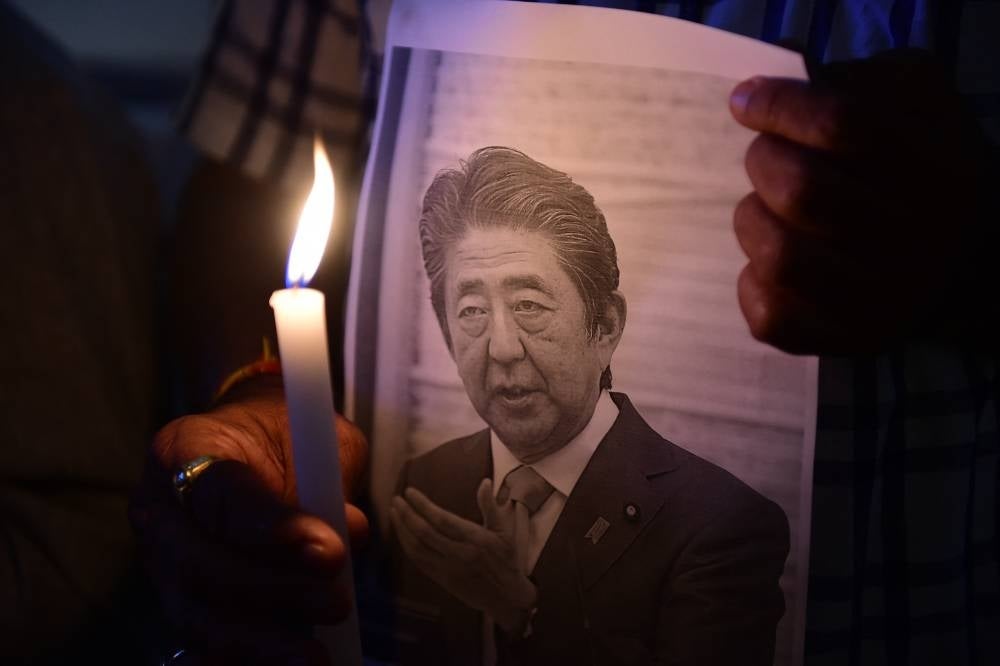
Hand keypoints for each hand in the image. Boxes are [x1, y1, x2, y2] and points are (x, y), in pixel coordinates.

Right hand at [129, 379, 368, 664]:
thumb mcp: (313, 437)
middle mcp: (157, 507)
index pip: (218, 493)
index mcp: (186, 447)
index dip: (270, 528)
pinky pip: (200, 639)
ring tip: (316, 654)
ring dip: (259, 639)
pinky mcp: (176, 598)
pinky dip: (241, 656)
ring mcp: (157, 560)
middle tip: (336, 602)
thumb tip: (349, 533)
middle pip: (197, 565)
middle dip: (271, 592)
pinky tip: (282, 664)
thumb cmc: (283, 435)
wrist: (250, 441)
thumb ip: (328, 480)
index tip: (329, 551)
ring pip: (193, 613)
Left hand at [390, 480, 536, 633]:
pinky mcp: (441, 579)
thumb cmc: (506, 561)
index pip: (442, 520)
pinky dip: (407, 546)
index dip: (423, 506)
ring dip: (402, 530)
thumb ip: (490, 506)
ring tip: (394, 513)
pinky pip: (418, 561)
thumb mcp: (503, 531)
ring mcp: (448, 568)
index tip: (410, 492)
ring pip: (417, 548)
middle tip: (396, 499)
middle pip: (425, 533)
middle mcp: (459, 554)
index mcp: (475, 539)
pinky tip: (402, 534)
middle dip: (407, 515)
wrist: (507, 598)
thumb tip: (485, 482)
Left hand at [729, 50, 993, 353]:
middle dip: (763, 162)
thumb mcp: (919, 105)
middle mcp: (918, 240)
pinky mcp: (845, 340)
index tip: (744, 101)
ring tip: (765, 209)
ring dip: (753, 220)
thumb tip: (778, 83)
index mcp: (939, 169)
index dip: (781, 107)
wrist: (968, 264)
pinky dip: (752, 282)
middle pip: (803, 191)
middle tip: (764, 157)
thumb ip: (859, 84)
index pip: (843, 126)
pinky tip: (770, 262)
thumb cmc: (922, 170)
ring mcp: (882, 300)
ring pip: (780, 257)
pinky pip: (770, 315)